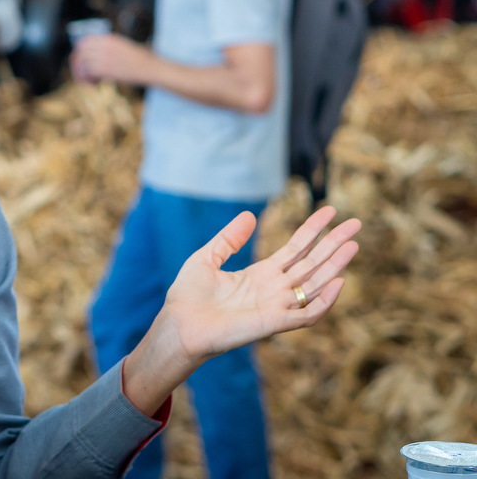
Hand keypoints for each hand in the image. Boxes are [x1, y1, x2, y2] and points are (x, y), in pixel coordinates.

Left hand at [70, 34, 154, 84]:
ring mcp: (105, 56)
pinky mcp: (106, 69)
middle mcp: (105, 45)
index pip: (85, 40)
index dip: (79, 51)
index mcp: (109, 39)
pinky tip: (94, 84)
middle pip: (80, 51)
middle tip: (81, 73)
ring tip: (89, 81)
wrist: (151, 68)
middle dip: (77, 63)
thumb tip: (93, 54)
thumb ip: (109, 48)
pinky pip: (87, 72)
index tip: (80, 60)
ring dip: (81, 73)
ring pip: (81, 62)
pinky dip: (87, 80)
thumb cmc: (140, 60)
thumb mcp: (123, 47)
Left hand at [123, 206, 360, 413]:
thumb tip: (250, 215)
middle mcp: (274, 289)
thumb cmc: (188, 296)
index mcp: (261, 274)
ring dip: (335, 265)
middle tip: (356, 223)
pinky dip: (324, 301)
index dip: (312, 230)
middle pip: (312, 262)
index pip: (295, 248)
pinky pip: (307, 314)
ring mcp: (277, 305)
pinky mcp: (274, 322)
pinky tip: (337, 282)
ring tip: (353, 244)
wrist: (179, 324)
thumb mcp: (207, 258)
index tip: (329, 210)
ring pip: (315, 283)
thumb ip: (229, 239)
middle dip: (333, 243)